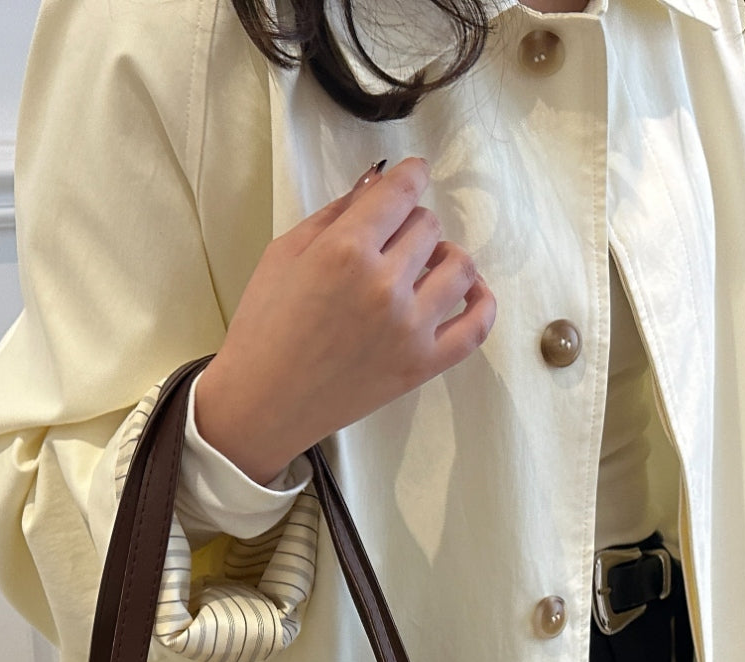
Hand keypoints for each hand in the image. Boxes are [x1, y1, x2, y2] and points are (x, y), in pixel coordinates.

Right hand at [194, 156, 495, 483]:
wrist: (262, 404)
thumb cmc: (263, 328)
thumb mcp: (284, 254)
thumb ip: (335, 213)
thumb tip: (377, 181)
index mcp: (345, 251)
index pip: (402, 192)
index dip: (411, 175)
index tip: (412, 176)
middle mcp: (384, 285)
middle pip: (428, 227)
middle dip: (411, 225)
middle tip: (391, 242)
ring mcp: (410, 328)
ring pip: (460, 267)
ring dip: (445, 257)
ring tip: (424, 267)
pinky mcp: (423, 365)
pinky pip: (477, 326)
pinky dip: (482, 302)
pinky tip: (468, 293)